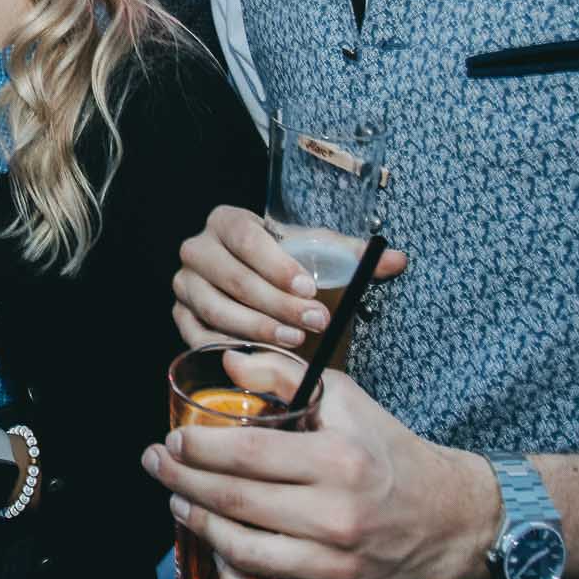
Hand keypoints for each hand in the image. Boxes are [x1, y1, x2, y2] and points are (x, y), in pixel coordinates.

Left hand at [140, 372, 494, 578]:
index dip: (198, 448)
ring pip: (242, 552)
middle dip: (182, 481)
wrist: (446, 516)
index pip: (247, 454)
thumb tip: (226, 364)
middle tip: (157, 465)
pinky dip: (231, 578)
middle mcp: (336, 515)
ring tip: (180, 503)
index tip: (173, 440)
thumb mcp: (344, 399)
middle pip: (234, 501)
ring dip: (199, 525)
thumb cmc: (387, 451)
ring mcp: (334, 564)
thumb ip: (283, 375)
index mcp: (338, 461)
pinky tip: (220, 550)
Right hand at [170, 205, 406, 349]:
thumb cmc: (286, 265)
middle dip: (277, 304)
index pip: (246, 237)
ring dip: (258, 328)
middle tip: (315, 322)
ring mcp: (185, 284)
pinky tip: (259, 357)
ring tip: (295, 341)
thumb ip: (354, 255)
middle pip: (232, 277)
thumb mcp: (317, 253)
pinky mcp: (181, 315)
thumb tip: (397, 259)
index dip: (277, 264)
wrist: (256, 282)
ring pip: (216, 309)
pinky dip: (229, 347)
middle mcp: (198, 249)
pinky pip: (198, 335)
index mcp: (227, 221)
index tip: (309, 288)